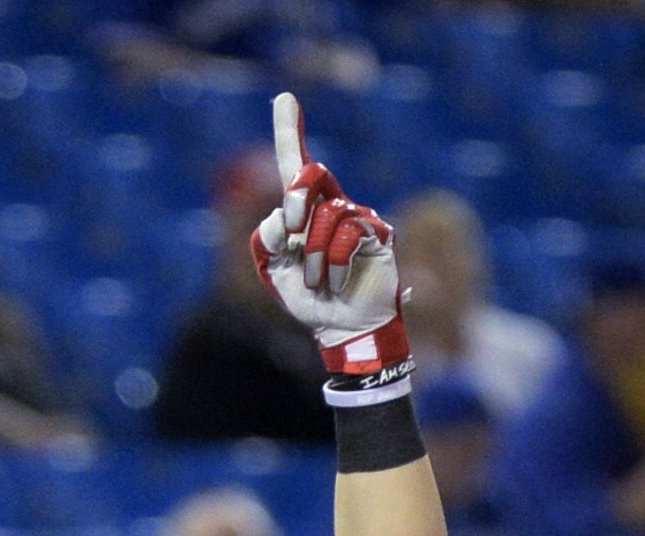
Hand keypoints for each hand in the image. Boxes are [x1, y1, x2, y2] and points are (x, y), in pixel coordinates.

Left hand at [248, 92, 408, 380]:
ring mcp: (358, 216)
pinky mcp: (378, 232)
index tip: (284, 98)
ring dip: (311, 256)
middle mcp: (332, 205)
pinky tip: (333, 283)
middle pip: (311, 172)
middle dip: (296, 197)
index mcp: (304, 211)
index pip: (296, 164)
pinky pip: (346, 235)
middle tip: (291, 229)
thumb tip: (282, 219)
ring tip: (316, 282)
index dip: (289, 130)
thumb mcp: (273, 272)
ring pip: (325, 215)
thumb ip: (266, 241)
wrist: (342, 329)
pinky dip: (331, 264)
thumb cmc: (309, 300)